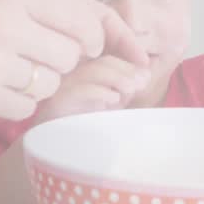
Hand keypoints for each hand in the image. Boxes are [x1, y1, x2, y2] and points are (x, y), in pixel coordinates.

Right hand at [0, 0, 147, 118]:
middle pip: (72, 54)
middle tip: (42, 52)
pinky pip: (29, 105)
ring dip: (43, 79)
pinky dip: (21, 100)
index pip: (85, 17)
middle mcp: (9, 25)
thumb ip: (49, 6)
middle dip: (65, 58)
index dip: (103, 34)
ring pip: (52, 82)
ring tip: (14, 66)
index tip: (105, 46)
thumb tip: (100, 34)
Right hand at [32, 55, 151, 124]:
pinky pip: (80, 90)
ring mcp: (62, 85)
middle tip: (141, 83)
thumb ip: (127, 87)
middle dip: (127, 69)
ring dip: (118, 79)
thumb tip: (146, 74)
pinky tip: (113, 100)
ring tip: (131, 90)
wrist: (57, 149)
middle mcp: (71, 73)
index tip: (146, 69)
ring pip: (93, 71)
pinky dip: (101, 92)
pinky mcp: (57, 101)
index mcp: (84, 69)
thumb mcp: (111, 103)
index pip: (108, 55)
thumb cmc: (85, 124)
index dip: (130, 56)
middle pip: (102, 60)